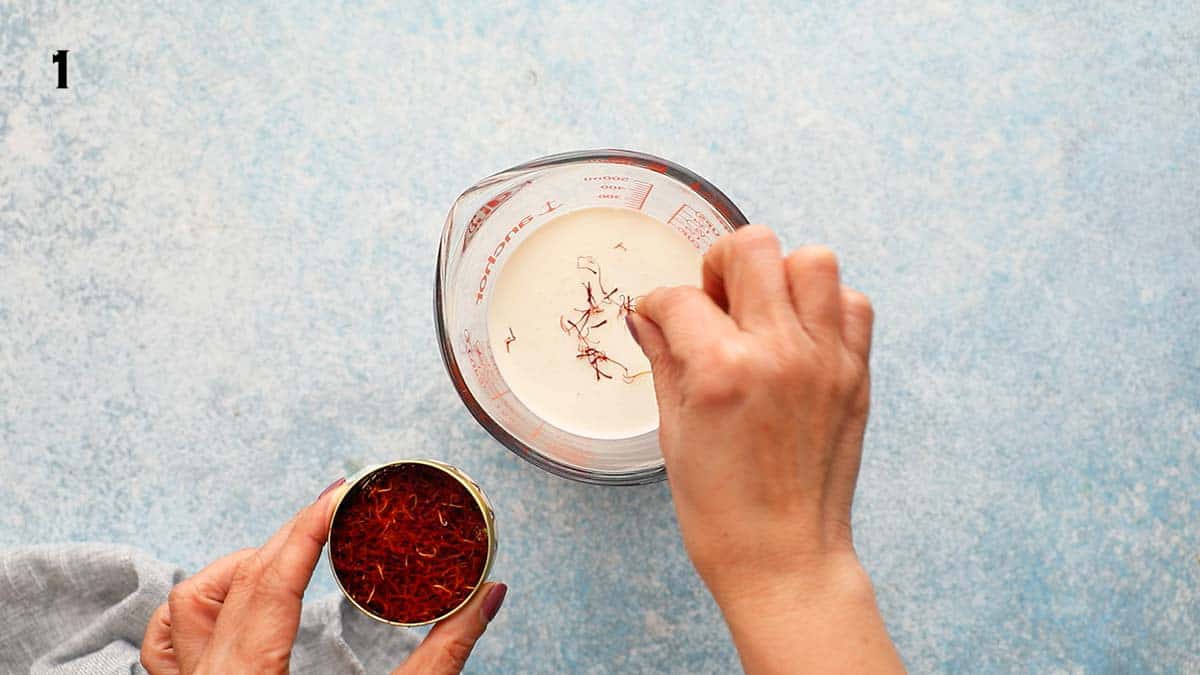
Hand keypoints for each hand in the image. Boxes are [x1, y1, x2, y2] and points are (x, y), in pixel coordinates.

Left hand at [140, 480, 506, 674]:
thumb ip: (443, 655)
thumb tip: (488, 598)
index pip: (270, 582)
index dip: (306, 527)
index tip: (341, 493)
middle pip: (226, 585)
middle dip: (283, 541)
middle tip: (332, 520)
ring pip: (181, 610)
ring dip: (235, 573)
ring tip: (288, 562)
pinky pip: (168, 646)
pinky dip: (205, 611)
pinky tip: (246, 608)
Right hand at [628, 225, 902, 673]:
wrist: (785, 558)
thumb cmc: (722, 510)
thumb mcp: (673, 432)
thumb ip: (664, 359)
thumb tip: (648, 316)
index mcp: (721, 370)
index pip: (679, 298)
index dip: (657, 305)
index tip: (657, 319)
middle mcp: (778, 352)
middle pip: (752, 248)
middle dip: (720, 265)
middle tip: (714, 302)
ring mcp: (825, 359)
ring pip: (812, 260)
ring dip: (779, 275)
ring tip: (762, 312)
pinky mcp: (856, 374)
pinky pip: (852, 303)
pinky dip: (825, 306)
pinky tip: (798, 336)